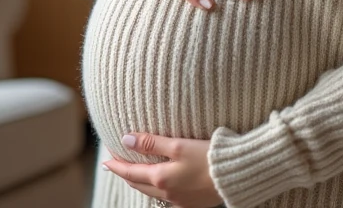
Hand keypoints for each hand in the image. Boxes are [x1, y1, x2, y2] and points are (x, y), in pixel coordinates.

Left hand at [103, 132, 223, 207]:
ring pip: (151, 192)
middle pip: (138, 185)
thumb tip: (126, 140)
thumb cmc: (209, 156)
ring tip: (133, 171)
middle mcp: (168, 194)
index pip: (130, 173)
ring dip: (139, 181)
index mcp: (161, 179)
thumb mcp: (178, 144)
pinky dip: (155, 187)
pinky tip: (159, 181)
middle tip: (115, 164)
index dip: (116, 166)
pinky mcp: (191, 203)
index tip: (105, 160)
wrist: (237, 175)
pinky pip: (166, 197)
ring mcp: (180, 201)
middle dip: (125, 174)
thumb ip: (151, 143)